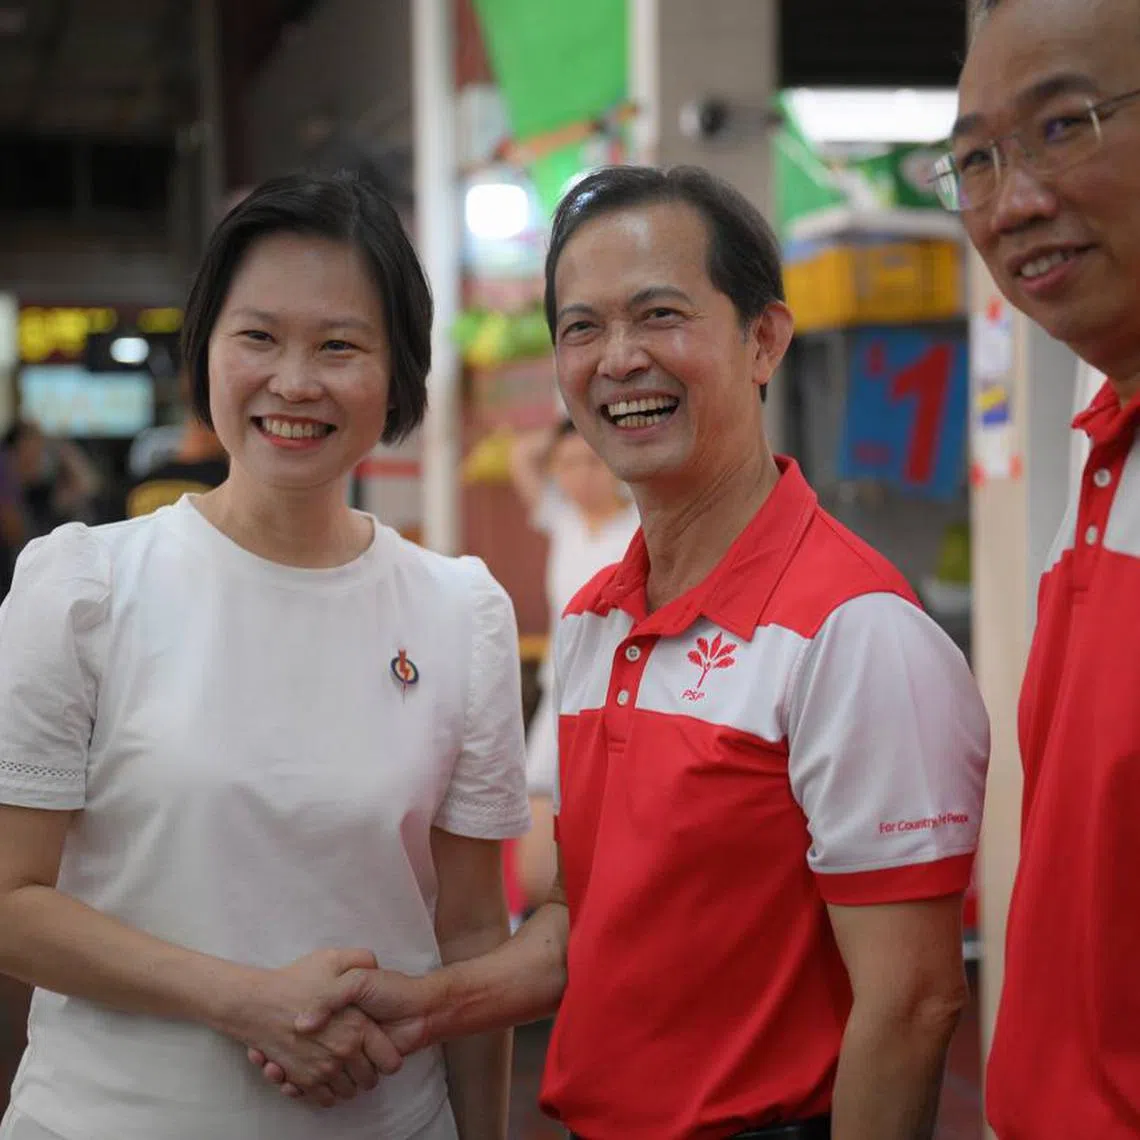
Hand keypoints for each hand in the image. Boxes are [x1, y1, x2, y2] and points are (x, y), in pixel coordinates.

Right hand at [225, 948, 403, 1107]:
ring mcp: (322, 1069)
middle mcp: (343, 1053)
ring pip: (347, 1092)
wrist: (255, 1003)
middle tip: (363, 1059)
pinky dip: (327, 1092)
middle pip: (369, 1080)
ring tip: (344, 1068)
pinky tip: (325, 1076)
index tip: (382, 1050)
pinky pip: (324, 1098)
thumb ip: (363, 960)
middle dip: (369, 1072)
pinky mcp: (302, 1080)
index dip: (389, 1057)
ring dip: (348, 1083)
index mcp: (358, 1027)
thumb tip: (378, 967)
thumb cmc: (296, 980)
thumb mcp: (334, 959)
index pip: (390, 1061)